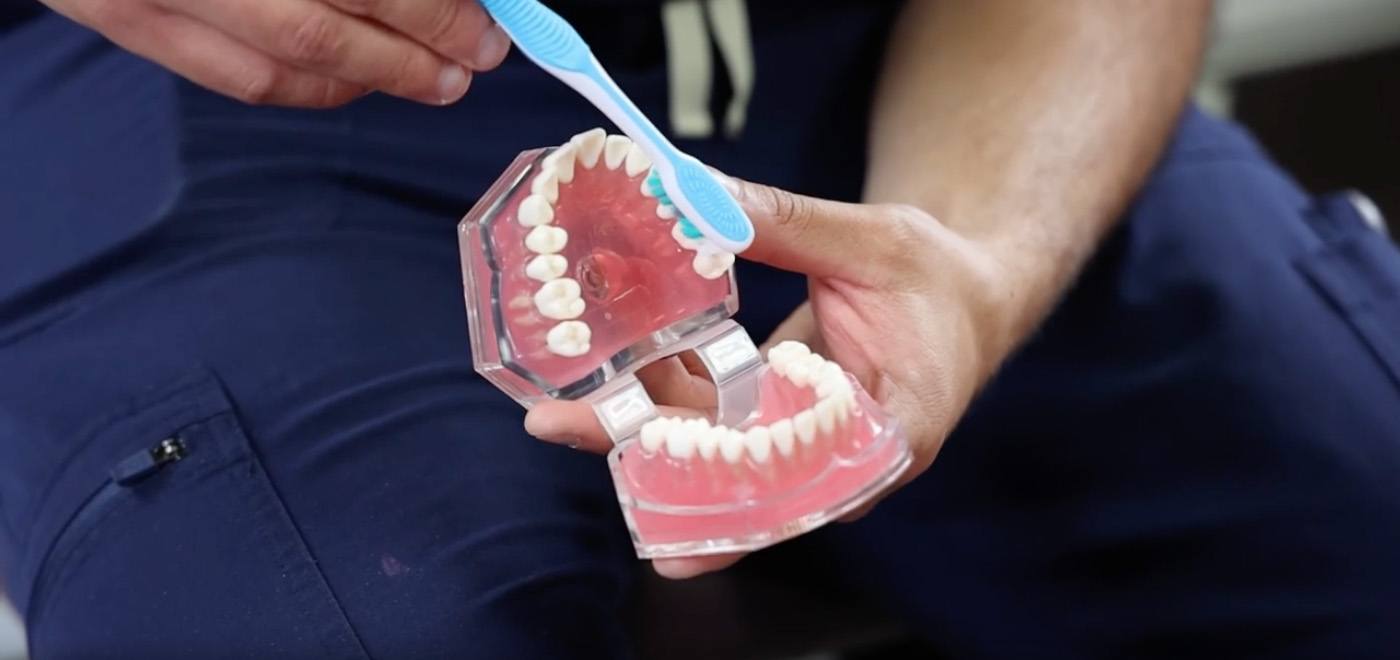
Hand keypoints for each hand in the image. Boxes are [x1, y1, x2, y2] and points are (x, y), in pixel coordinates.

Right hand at [42, 0, 510, 106]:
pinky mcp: (124, 22)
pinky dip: (314, 88)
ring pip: (284, 61)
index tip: (486, 14)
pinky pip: (238, 78)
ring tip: (438, 78)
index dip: (428, 3)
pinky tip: (360, 79)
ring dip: (376, 77)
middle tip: (480, 51)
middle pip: (320, 19)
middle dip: (420, 41)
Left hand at [524, 178, 1021, 578]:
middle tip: (560, 426)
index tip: (657, 516)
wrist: (963, 296)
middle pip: (736, 480)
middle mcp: (844, 463)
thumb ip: (786, 224)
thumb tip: (695, 194)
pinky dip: (666, 407)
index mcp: (889, 435)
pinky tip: (609, 390)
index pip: (800, 486)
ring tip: (560, 414)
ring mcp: (807, 451)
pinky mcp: (780, 429)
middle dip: (643, 459)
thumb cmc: (937, 277)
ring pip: (715, 461)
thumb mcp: (872, 241)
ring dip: (639, 436)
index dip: (722, 504)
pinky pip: (717, 431)